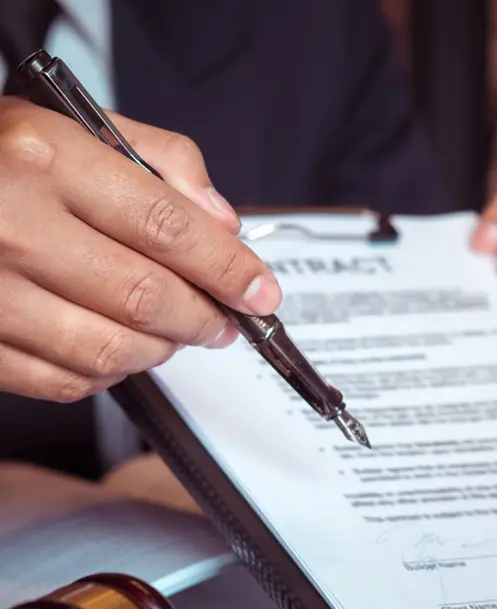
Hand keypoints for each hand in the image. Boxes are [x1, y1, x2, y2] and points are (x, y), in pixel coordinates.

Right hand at [0, 98, 280, 401]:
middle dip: (204, 317)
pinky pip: (67, 382)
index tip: (259, 292)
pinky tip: (121, 350)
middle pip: (146, 296)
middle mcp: (12, 225)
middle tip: (224, 320)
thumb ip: (161, 160)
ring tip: (175, 333)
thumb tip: (222, 222)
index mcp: (44, 159)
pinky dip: (111, 374)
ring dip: (162, 350)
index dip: (228, 268)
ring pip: (111, 349)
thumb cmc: (1, 160)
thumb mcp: (76, 127)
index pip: (168, 227)